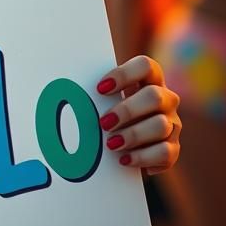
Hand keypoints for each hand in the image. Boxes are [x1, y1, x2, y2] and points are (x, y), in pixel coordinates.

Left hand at [96, 55, 180, 174]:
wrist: (130, 141)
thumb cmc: (110, 109)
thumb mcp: (104, 97)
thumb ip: (89, 89)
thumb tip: (52, 80)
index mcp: (149, 79)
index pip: (145, 65)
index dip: (124, 74)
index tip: (99, 89)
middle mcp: (166, 98)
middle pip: (155, 96)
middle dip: (127, 110)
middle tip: (103, 123)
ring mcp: (173, 123)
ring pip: (161, 125)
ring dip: (133, 135)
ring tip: (110, 144)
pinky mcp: (173, 148)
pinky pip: (166, 153)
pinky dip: (144, 157)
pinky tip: (124, 159)